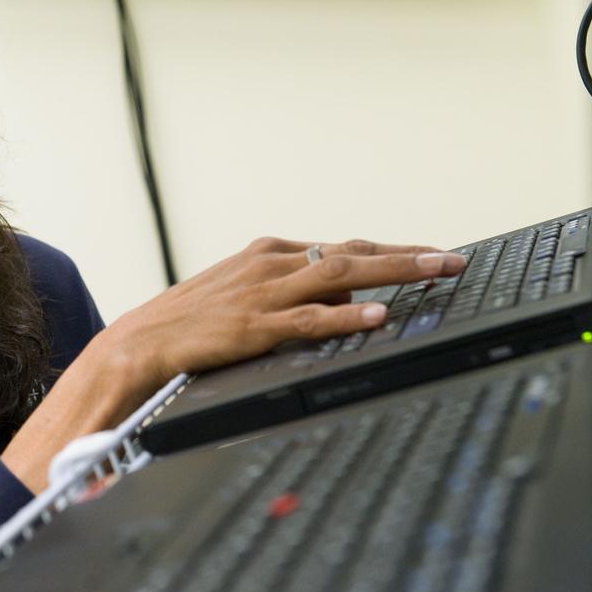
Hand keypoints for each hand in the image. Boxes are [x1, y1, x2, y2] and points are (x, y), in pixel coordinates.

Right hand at [103, 237, 467, 390]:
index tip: (429, 255)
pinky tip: (378, 316)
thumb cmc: (186, 323)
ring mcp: (263, 293)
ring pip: (341, 275)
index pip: (341, 248)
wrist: (137, 342)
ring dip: (395, 272)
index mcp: (268, 254)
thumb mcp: (240, 294)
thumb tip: (335, 299)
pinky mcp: (254, 326)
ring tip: (437, 272)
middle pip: (352, 253)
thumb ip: (285, 293)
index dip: (390, 252)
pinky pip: (309, 319)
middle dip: (408, 256)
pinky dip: (346, 315)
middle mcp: (271, 264)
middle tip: (453, 258)